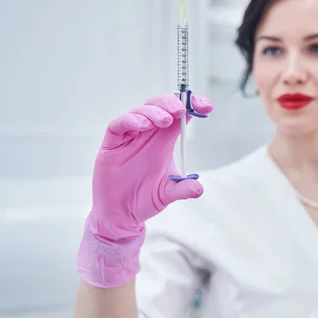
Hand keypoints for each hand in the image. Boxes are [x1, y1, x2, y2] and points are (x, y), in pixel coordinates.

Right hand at [76, 93, 212, 287]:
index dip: (191, 106)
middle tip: (180, 110)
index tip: (206, 107)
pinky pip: (118, 125)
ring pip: (140, 111)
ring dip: (154, 112)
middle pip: (159, 106)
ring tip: (165, 120)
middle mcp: (147, 135)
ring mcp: (129, 138)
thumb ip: (183, 189)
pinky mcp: (111, 145)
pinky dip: (131, 121)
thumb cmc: (145, 198)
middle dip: (171, 103)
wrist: (122, 214)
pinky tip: (142, 125)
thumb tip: (199, 189)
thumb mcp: (169, 193)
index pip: (179, 116)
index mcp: (164, 140)